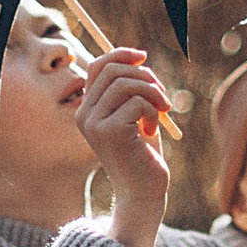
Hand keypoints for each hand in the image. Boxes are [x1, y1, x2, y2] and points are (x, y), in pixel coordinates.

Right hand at [76, 48, 171, 246]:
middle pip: (112, 70)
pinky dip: (152, 112)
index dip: (121, 54)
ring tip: (160, 112)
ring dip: (152, 94)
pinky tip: (151, 131)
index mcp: (87, 108)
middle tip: (161, 96)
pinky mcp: (110, 132)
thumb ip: (132, 89)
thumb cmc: (142, 154)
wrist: (143, 191)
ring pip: (126, 84)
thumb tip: (137, 58)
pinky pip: (137, 102)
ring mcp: (94, 123)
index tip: (143, 56)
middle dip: (144, 76)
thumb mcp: (136, 115)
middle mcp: (84, 114)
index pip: (98, 67)